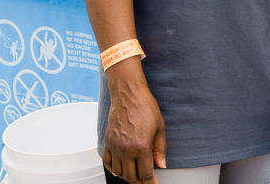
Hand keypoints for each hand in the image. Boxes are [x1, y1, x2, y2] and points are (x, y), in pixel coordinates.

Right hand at [102, 64, 166, 183]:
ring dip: (127, 176)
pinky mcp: (107, 142)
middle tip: (146, 180)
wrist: (128, 95)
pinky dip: (114, 169)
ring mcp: (115, 147)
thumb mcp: (160, 128)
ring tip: (136, 174)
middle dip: (140, 182)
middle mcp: (126, 150)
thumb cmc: (146, 107)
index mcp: (141, 147)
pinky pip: (108, 163)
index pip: (146, 174)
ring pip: (119, 172)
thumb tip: (162, 165)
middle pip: (131, 177)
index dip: (151, 182)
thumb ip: (160, 149)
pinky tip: (121, 168)